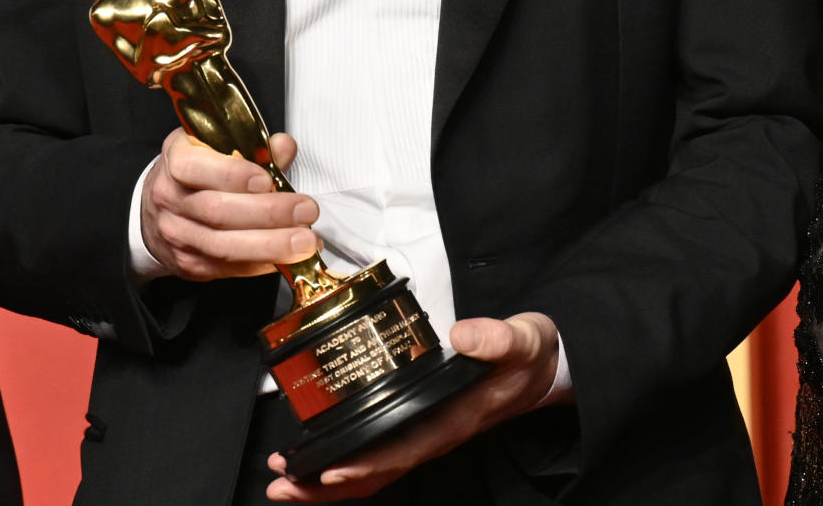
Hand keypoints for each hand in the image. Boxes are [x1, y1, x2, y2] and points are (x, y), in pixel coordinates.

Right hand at [141, 129, 320, 281]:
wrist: (156, 208)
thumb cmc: (198, 170)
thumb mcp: (217, 146)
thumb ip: (253, 146)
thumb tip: (284, 146)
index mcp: (176, 159)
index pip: (195, 167)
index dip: (232, 175)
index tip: (266, 179)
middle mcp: (170, 198)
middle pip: (217, 211)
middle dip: (267, 213)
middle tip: (306, 211)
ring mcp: (177, 234)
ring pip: (224, 246)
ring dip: (271, 245)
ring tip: (306, 240)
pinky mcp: (189, 263)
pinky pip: (228, 268)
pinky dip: (261, 264)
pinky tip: (287, 257)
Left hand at [266, 312, 562, 500]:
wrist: (542, 368)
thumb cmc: (528, 357)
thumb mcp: (522, 340)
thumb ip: (497, 339)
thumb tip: (463, 336)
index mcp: (453, 421)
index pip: (402, 452)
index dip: (364, 466)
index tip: (327, 472)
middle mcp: (434, 436)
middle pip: (375, 473)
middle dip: (325, 486)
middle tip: (280, 486)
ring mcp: (425, 435)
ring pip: (370, 470)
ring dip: (325, 482)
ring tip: (283, 482)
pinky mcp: (419, 426)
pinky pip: (376, 453)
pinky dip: (343, 462)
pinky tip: (316, 461)